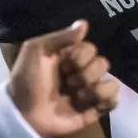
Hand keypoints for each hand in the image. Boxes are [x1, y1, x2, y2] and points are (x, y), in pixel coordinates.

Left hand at [7, 20, 118, 137]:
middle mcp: (82, 72)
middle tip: (67, 83)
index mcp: (70, 57)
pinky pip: (114, 101)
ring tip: (76, 99)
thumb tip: (85, 23)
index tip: (62, 65)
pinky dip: (107, 100)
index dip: (79, 57)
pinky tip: (92, 104)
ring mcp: (89, 92)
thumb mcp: (36, 50)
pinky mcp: (94, 111)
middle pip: (103, 64)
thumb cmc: (26, 80)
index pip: (90, 48)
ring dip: (94, 90)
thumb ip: (60, 37)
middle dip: (85, 74)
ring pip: (111, 82)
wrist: (23, 114)